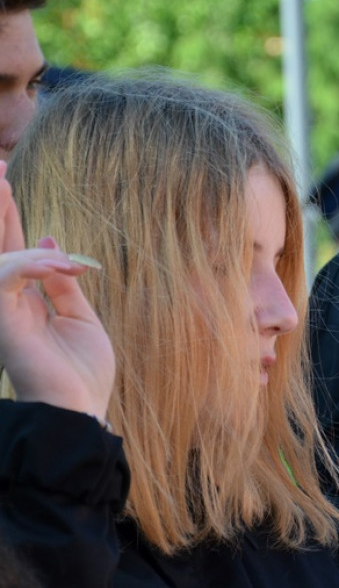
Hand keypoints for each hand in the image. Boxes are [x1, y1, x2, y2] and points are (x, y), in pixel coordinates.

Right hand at [0, 161, 114, 418]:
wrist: (81, 413)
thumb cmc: (82, 374)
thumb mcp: (81, 319)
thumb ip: (63, 283)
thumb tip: (54, 241)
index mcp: (25, 300)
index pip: (12, 248)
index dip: (8, 214)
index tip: (4, 174)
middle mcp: (7, 303)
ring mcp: (2, 313)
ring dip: (7, 221)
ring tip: (13, 192)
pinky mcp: (4, 323)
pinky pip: (7, 277)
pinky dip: (35, 264)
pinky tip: (64, 265)